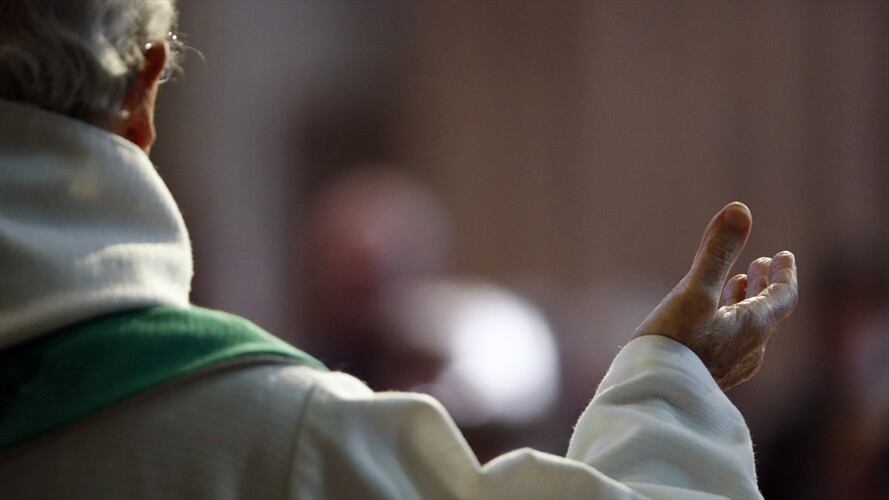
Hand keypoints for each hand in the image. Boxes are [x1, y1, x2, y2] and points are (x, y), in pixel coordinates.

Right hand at [632, 202, 797, 390]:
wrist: (651, 397)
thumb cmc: (674, 344)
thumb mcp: (695, 291)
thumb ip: (717, 252)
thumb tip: (740, 208)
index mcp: (753, 328)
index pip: (783, 297)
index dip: (785, 274)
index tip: (783, 255)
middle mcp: (748, 349)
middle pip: (766, 313)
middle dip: (763, 285)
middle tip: (760, 264)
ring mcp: (729, 366)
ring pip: (747, 329)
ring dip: (744, 303)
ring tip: (736, 285)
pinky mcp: (708, 376)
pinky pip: (729, 343)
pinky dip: (727, 321)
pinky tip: (707, 322)